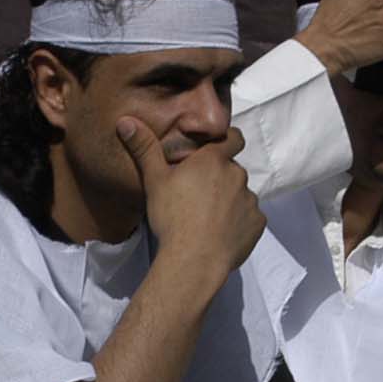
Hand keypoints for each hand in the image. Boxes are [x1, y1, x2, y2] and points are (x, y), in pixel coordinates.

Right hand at [119, 118, 263, 274]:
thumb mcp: (154, 180)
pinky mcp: (257, 224)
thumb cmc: (172, 217)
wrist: (194, 260)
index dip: (227, 141)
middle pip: (232, 170)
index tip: (217, 150)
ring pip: (241, 194)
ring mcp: (250, 200)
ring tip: (209, 218)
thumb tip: (126, 121)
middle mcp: (237, 175)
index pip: (232, 138)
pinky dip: (240, 222)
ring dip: (230, 200)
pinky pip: (250, 218)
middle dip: (220, 178)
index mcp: (214, 160)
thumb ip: (145, 149)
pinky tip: (221, 233)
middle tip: (199, 194)